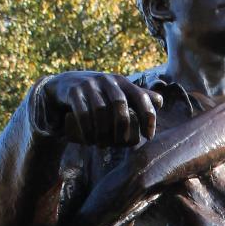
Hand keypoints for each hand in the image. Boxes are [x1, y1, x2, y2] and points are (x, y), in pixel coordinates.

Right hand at [40, 71, 162, 146]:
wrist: (64, 86)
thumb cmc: (98, 95)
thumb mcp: (117, 93)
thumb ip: (138, 97)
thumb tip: (160, 102)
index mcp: (122, 82)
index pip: (141, 97)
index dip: (148, 117)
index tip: (148, 136)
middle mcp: (107, 80)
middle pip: (120, 106)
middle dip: (122, 129)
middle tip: (120, 144)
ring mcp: (89, 84)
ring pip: (100, 111)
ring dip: (102, 132)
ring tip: (102, 145)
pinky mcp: (73, 91)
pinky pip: (82, 113)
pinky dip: (88, 130)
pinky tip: (90, 141)